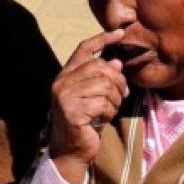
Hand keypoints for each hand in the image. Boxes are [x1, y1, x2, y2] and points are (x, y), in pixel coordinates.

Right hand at [49, 30, 127, 183]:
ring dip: (115, 100)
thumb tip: (116, 61)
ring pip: (105, 85)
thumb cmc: (84, 123)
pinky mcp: (72, 112)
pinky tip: (102, 120)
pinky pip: (103, 104)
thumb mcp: (92, 97)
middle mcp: (61, 83)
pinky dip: (109, 113)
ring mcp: (65, 97)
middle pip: (100, 67)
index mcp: (65, 76)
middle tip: (121, 96)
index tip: (120, 32)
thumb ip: (100, 78)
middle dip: (118, 82)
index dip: (102, 39)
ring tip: (109, 110)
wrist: (69, 151)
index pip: (84, 50)